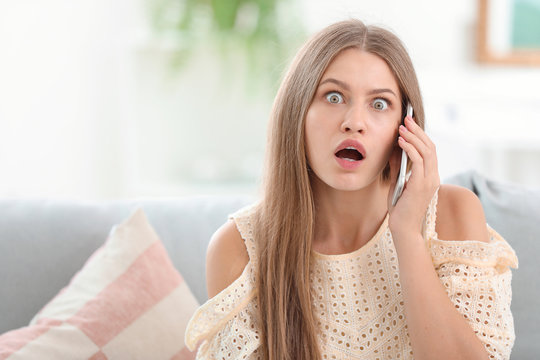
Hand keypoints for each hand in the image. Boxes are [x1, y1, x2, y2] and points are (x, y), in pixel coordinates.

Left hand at [387, 115, 439, 238]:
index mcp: (431, 176)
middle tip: (406, 119)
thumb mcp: (398, 182)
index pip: (430, 151)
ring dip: (413, 137)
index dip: (420, 135)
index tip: (409, 124)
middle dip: (418, 131)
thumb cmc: (400, 207)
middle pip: (430, 147)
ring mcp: (430, 181)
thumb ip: (399, 166)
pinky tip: (401, 142)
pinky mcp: (421, 185)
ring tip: (402, 127)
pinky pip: (419, 161)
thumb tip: (395, 147)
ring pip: (427, 151)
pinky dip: (410, 149)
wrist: (403, 228)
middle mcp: (434, 177)